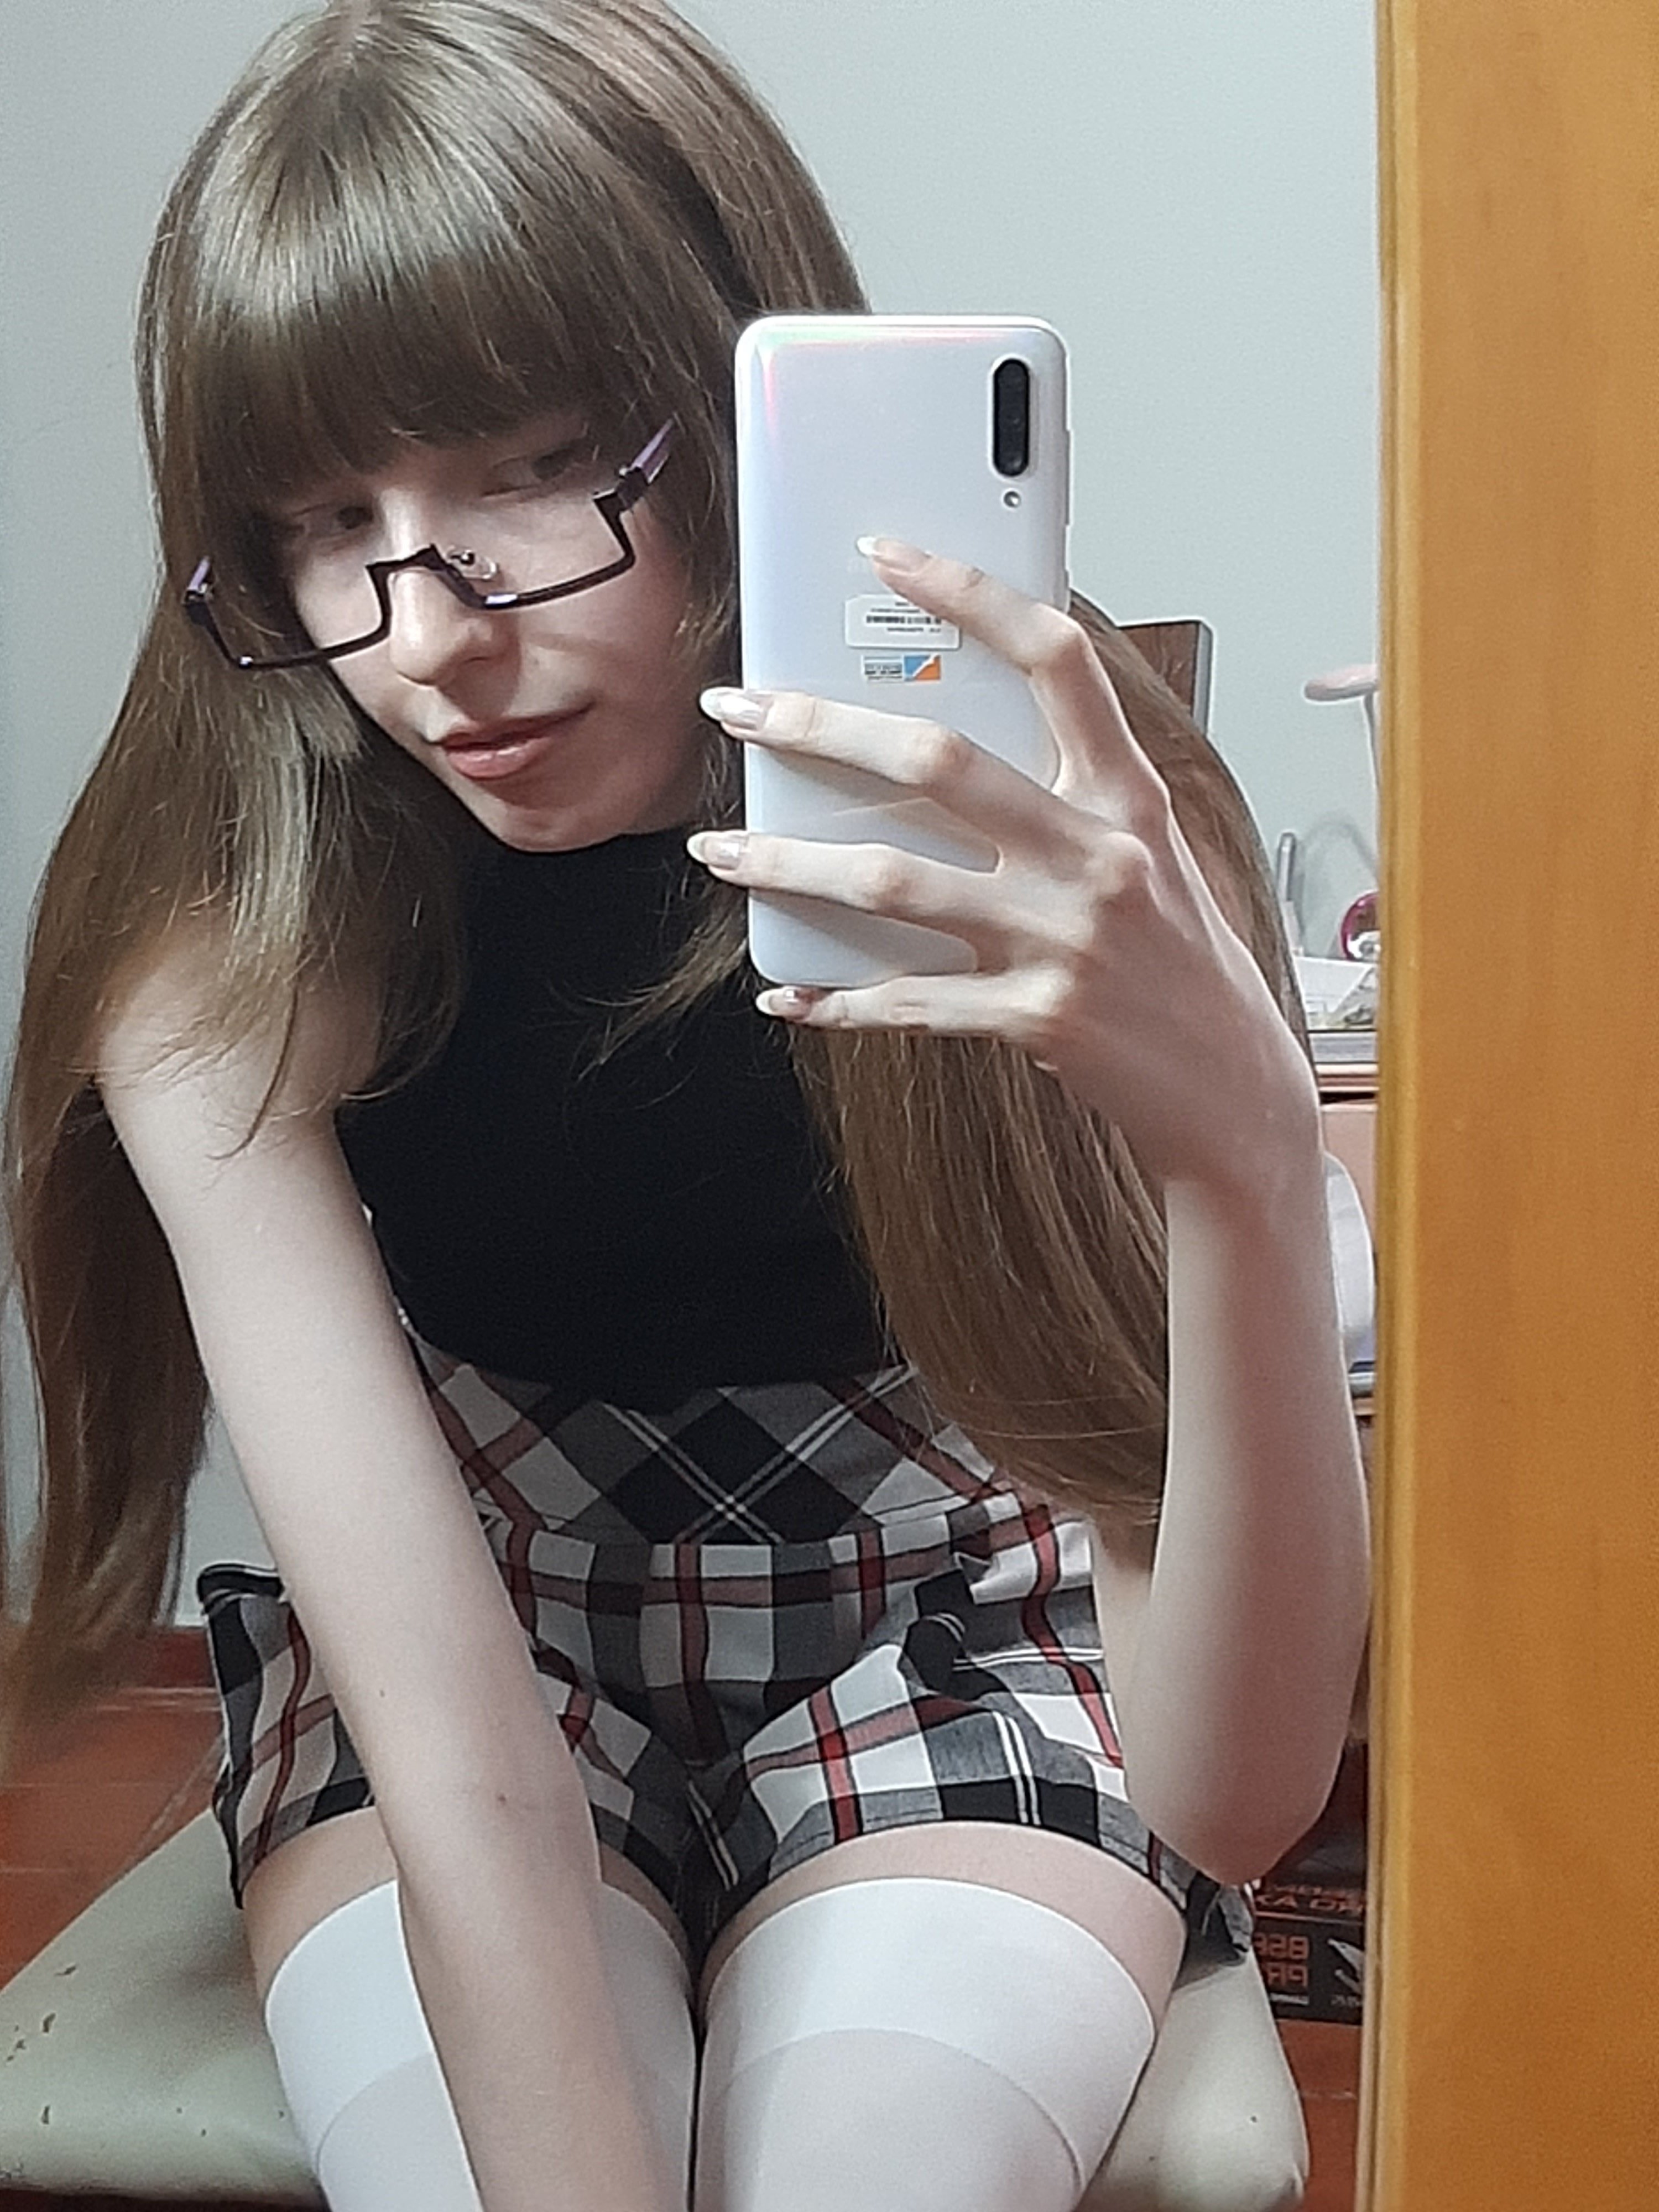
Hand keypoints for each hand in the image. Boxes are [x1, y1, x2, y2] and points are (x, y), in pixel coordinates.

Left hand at [689, 538, 1316, 1195]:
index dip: (970, 595)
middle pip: (938, 760)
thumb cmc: (1186, 967)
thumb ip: (1072, 801)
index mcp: (1128, 798)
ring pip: (891, 880)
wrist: (1236, 1091)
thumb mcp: (1153, 858)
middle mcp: (1097, 856)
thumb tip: (950, 749)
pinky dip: (836, 1000)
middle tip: (741, 710)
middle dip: (819, 726)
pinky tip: (787, 994)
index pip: (1055, 660)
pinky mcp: (1035, 1018)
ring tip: (722, 850)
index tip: (887, 556)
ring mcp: (1063, 939)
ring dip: (788, 861)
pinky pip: (907, 1000)